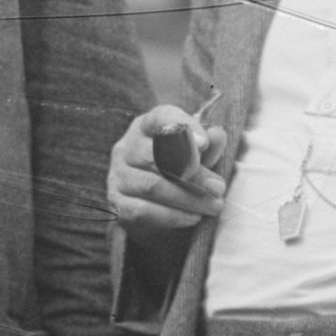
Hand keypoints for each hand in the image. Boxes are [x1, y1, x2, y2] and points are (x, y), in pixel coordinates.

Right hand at [109, 102, 229, 234]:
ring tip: (213, 206)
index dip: (182, 127)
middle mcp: (126, 148)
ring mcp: (117, 176)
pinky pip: (142, 211)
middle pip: (157, 156)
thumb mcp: (198, 156)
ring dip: (187, 198)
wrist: (159, 206)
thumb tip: (217, 135)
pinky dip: (172, 216)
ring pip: (152, 186)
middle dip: (194, 174)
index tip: (204, 144)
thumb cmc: (181, 171)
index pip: (161, 117)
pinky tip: (192, 218)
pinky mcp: (116, 204)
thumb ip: (209, 146)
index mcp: (146, 127)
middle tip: (218, 188)